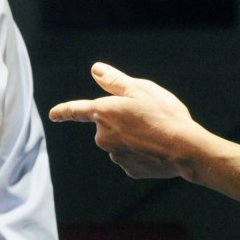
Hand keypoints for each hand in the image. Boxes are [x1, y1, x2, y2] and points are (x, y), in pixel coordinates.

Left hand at [48, 62, 217, 179]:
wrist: (185, 149)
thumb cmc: (164, 115)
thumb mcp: (140, 89)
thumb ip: (114, 80)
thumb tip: (96, 70)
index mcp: (103, 112)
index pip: (76, 110)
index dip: (64, 111)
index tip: (54, 115)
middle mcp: (103, 136)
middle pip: (107, 125)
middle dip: (121, 120)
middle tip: (147, 116)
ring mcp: (115, 155)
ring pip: (119, 141)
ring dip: (132, 136)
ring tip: (156, 132)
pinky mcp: (129, 169)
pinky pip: (131, 156)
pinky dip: (141, 151)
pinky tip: (156, 148)